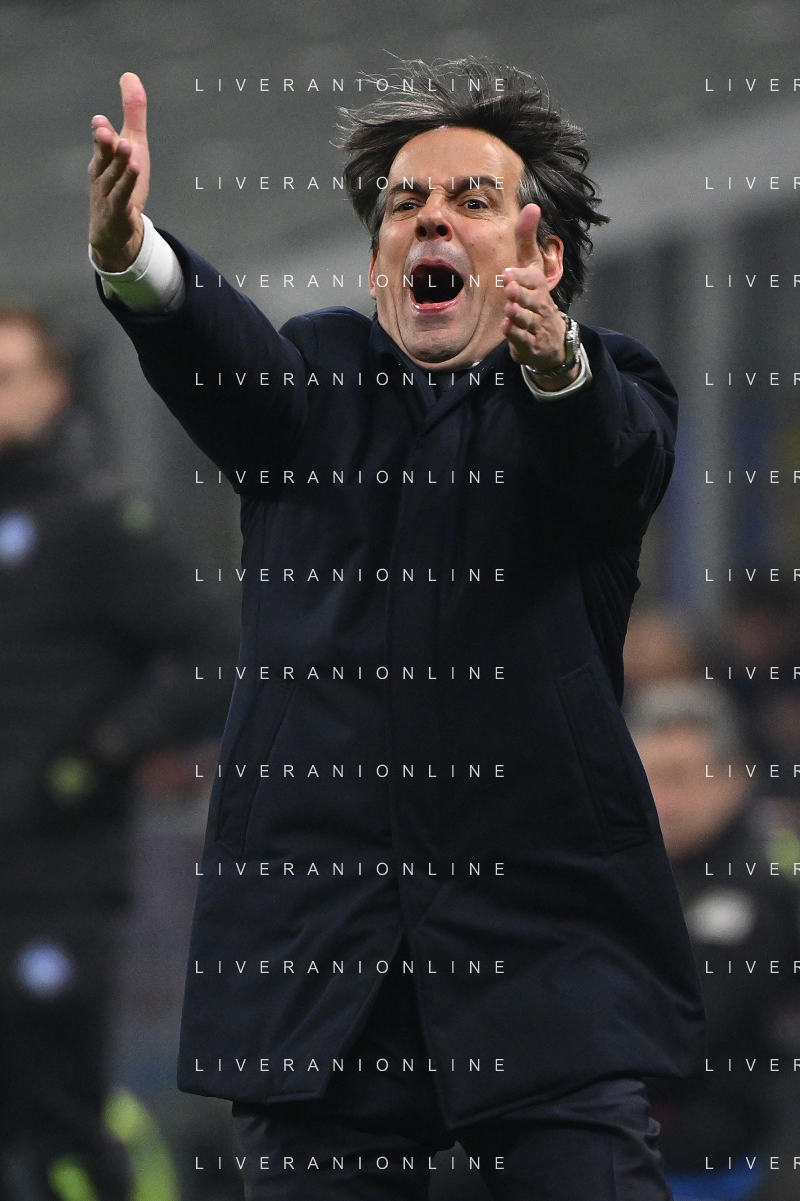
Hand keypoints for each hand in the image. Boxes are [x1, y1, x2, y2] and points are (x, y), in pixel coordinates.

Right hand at [88, 72, 149, 271]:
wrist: (115, 231)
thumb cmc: (122, 183)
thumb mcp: (132, 146)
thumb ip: (132, 113)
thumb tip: (130, 76)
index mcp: (103, 158)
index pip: (101, 143)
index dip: (101, 132)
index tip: (101, 120)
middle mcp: (102, 175)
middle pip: (103, 158)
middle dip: (103, 144)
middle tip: (105, 130)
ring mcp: (109, 195)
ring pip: (113, 178)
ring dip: (120, 164)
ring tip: (127, 148)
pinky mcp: (118, 213)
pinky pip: (122, 198)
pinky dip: (128, 186)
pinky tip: (136, 172)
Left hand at [501, 204, 577, 388]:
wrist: (550, 340)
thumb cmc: (534, 297)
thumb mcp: (530, 268)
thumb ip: (527, 240)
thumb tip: (532, 206)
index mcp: (539, 286)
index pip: (534, 279)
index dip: (522, 277)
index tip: (508, 273)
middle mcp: (541, 305)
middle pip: (533, 299)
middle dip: (522, 294)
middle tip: (509, 288)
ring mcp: (537, 326)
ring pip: (529, 320)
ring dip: (519, 314)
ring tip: (509, 309)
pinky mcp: (531, 345)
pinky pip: (524, 340)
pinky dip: (516, 335)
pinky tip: (507, 328)